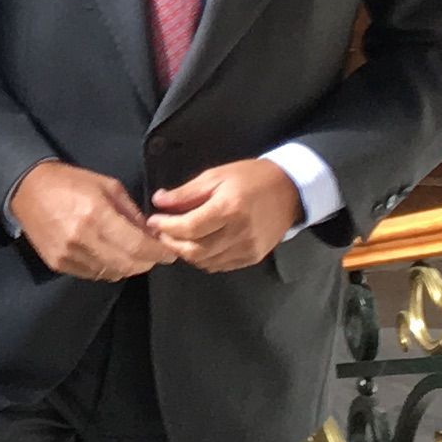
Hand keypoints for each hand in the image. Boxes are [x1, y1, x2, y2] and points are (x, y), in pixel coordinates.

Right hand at [9, 160, 170, 281]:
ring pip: (112, 273)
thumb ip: (131, 212)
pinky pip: (93, 274)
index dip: (158, 253)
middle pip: (127, 265)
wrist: (27, 189)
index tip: (169, 254)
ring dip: (127, 266)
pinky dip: (107, 268)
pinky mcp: (58, 264)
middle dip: (146, 262)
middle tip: (153, 255)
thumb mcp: (107, 186)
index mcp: (96, 214)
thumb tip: (152, 234)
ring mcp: (69, 254)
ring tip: (130, 253)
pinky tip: (107, 254)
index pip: (137, 245)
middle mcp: (83, 238)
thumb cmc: (70, 182)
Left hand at [147, 156, 303, 273]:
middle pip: (195, 250)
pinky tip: (198, 245)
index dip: (165, 226)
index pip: (189, 227)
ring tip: (177, 238)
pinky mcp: (252, 258)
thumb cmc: (250, 178)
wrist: (289, 191)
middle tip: (160, 232)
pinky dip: (203, 258)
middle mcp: (239, 233)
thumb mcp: (216, 176)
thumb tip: (159, 202)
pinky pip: (219, 265)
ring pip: (205, 262)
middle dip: (171, 243)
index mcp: (229, 208)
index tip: (152, 221)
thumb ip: (186, 192)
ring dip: (185, 252)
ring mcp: (247, 249)